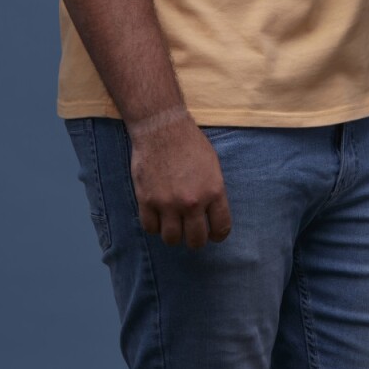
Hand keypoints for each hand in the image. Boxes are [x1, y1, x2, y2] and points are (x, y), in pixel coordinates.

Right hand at [128, 114, 231, 249]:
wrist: (162, 128)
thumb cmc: (189, 143)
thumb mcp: (212, 166)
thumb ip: (213, 192)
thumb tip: (212, 214)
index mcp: (213, 191)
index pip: (221, 229)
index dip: (217, 234)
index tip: (212, 233)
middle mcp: (192, 202)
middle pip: (196, 241)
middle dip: (195, 239)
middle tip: (191, 231)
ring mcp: (168, 203)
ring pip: (172, 239)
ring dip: (174, 234)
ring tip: (173, 224)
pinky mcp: (147, 201)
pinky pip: (150, 228)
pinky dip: (154, 225)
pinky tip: (157, 216)